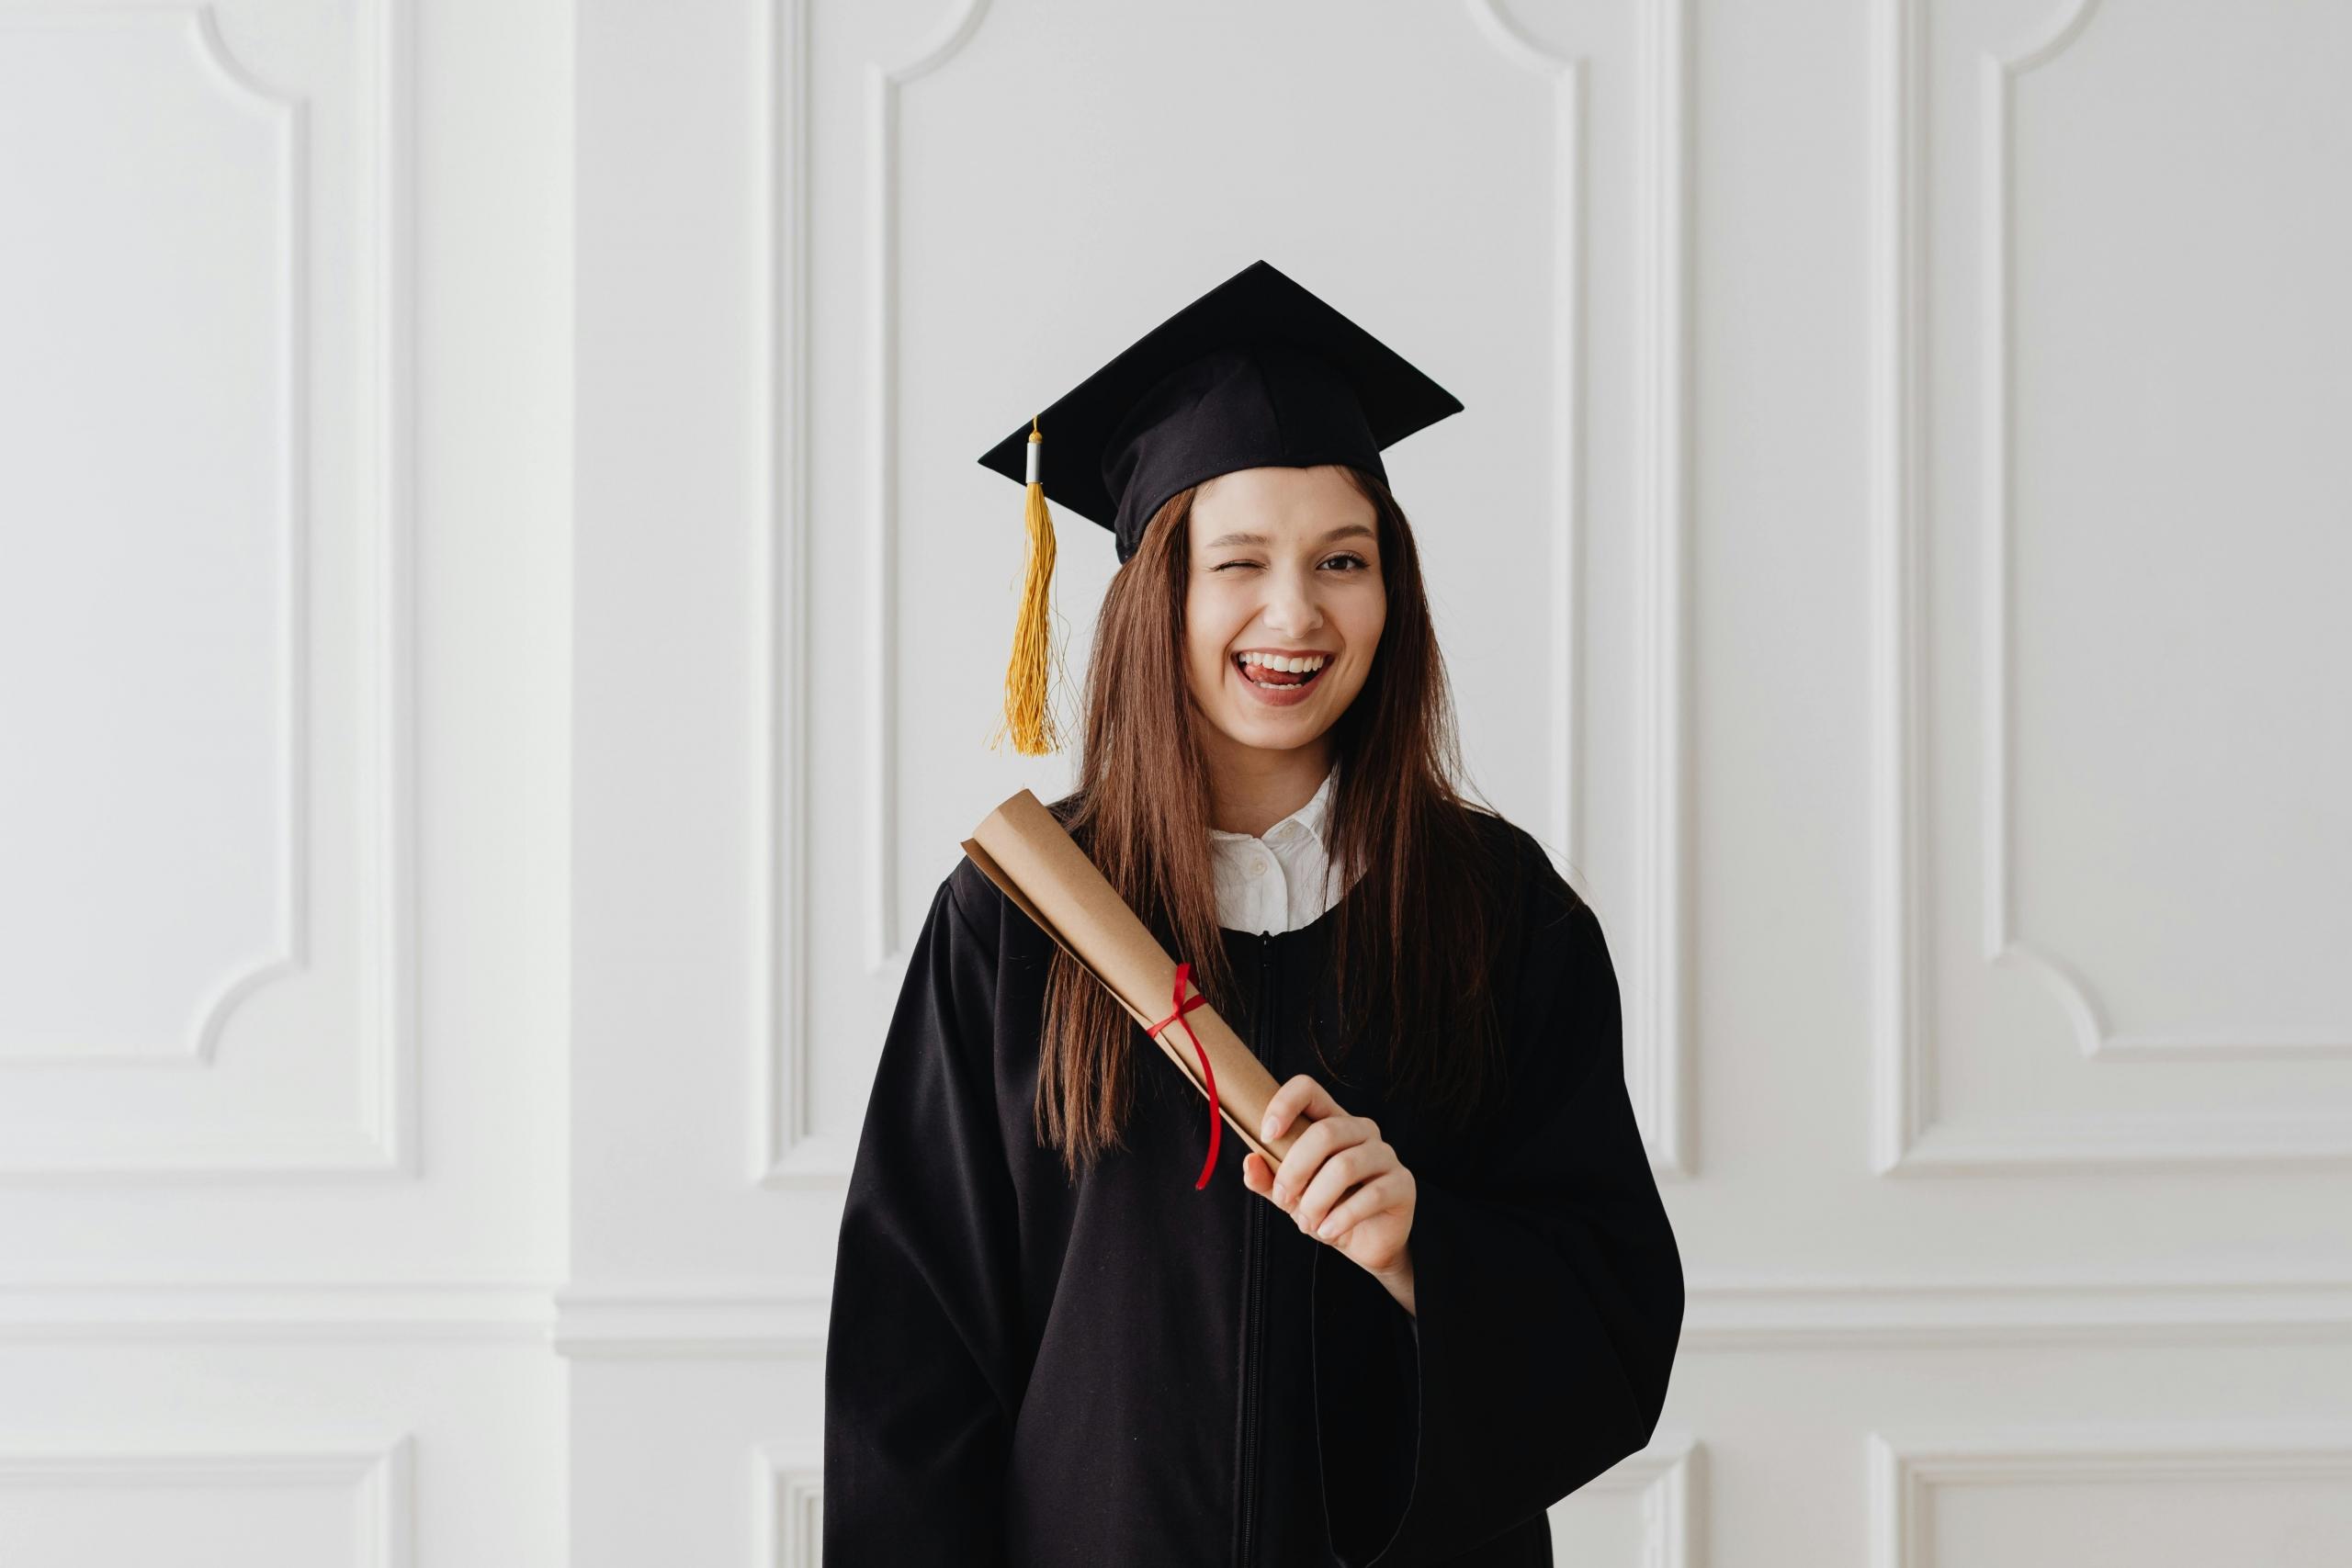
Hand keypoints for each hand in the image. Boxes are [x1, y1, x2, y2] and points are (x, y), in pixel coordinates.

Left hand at [1243, 1073, 1416, 1288]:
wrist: (1365, 1245)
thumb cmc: (1328, 1210)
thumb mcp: (1292, 1197)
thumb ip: (1269, 1180)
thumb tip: (1249, 1163)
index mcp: (1332, 1122)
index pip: (1309, 1089)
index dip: (1284, 1104)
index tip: (1266, 1135)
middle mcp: (1362, 1131)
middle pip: (1325, 1132)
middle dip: (1295, 1170)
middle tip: (1283, 1199)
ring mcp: (1386, 1155)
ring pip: (1345, 1166)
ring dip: (1317, 1200)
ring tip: (1307, 1223)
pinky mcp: (1403, 1184)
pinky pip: (1371, 1195)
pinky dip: (1341, 1217)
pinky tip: (1327, 1231)